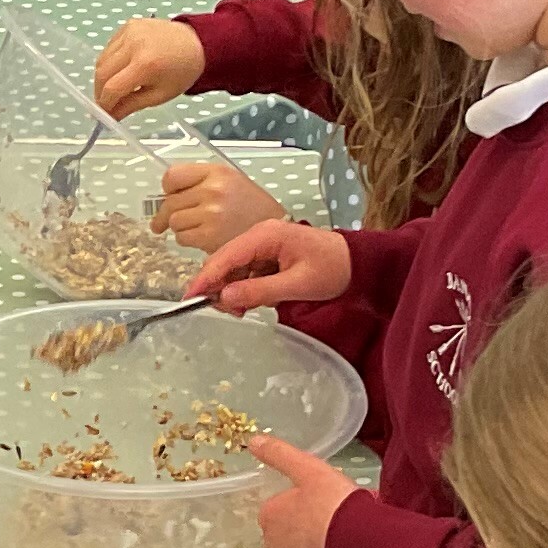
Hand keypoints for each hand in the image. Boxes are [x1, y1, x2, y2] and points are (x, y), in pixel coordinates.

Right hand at [91, 17, 206, 117]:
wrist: (197, 43)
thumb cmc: (182, 72)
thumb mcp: (159, 95)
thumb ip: (131, 105)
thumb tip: (110, 116)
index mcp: (145, 64)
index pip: (112, 88)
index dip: (104, 103)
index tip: (104, 113)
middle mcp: (134, 44)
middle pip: (102, 73)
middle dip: (100, 91)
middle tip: (107, 102)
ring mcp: (130, 32)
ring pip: (102, 60)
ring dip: (104, 76)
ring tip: (115, 86)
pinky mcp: (128, 25)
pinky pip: (109, 47)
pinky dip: (110, 61)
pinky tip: (122, 68)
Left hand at [157, 156, 283, 251]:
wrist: (276, 229)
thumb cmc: (253, 206)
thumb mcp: (230, 181)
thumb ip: (201, 182)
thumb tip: (167, 195)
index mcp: (216, 172)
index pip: (172, 176)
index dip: (168, 188)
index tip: (168, 196)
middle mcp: (212, 190)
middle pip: (170, 203)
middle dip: (166, 215)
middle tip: (162, 223)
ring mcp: (211, 213)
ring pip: (174, 222)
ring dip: (180, 228)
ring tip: (197, 229)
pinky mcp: (210, 236)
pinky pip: (183, 238)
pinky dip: (188, 240)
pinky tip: (203, 238)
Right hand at [191, 220, 350, 314]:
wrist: (357, 263)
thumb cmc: (333, 269)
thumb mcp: (296, 284)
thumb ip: (259, 291)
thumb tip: (224, 299)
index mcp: (266, 235)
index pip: (225, 256)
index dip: (205, 278)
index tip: (190, 298)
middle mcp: (260, 235)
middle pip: (225, 261)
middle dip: (219, 287)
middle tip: (226, 312)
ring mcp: (263, 244)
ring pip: (233, 268)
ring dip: (232, 290)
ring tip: (243, 310)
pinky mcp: (268, 254)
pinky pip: (246, 271)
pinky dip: (244, 288)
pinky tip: (251, 302)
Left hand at [248, 437, 358, 547]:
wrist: (361, 545)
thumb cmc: (333, 504)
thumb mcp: (308, 469)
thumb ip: (279, 454)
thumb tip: (253, 441)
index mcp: (268, 516)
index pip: (276, 505)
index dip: (298, 498)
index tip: (319, 495)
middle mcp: (273, 544)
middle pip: (287, 526)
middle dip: (305, 520)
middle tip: (333, 510)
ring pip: (301, 546)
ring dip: (316, 538)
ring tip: (342, 528)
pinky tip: (344, 546)